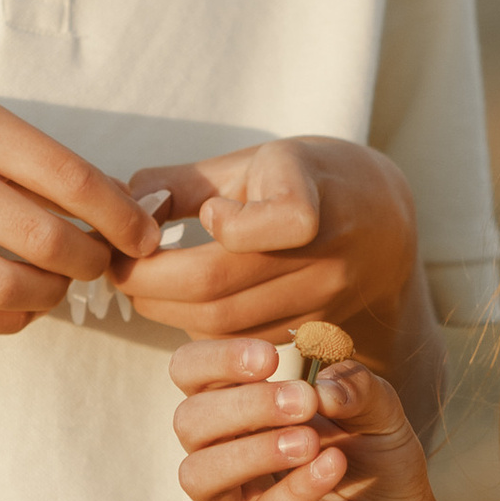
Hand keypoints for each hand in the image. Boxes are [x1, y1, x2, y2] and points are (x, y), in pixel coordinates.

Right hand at [0, 83, 157, 336]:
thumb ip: (27, 156)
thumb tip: (113, 202)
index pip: (69, 178)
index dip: (119, 216)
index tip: (143, 235)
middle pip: (45, 239)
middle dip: (93, 262)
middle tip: (102, 263)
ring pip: (7, 285)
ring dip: (51, 296)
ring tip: (59, 285)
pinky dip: (8, 318)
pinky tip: (19, 304)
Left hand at [118, 136, 417, 346]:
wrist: (381, 222)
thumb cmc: (304, 180)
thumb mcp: (254, 161)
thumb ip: (186, 182)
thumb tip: (123, 206)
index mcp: (313, 193)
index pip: (289, 220)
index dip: (234, 224)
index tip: (209, 212)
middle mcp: (326, 252)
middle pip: (221, 286)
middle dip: (150, 280)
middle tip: (117, 266)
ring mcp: (323, 299)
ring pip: (223, 324)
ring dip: (164, 308)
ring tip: (138, 282)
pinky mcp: (311, 331)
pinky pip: (239, 340)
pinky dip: (196, 325)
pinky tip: (178, 301)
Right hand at [171, 337, 445, 500]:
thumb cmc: (377, 462)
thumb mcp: (378, 408)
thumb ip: (354, 385)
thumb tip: (321, 385)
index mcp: (239, 412)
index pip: (190, 373)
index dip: (215, 359)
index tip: (269, 358)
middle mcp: (225, 458)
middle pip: (188, 421)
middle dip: (244, 404)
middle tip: (303, 401)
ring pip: (199, 475)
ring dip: (252, 449)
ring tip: (309, 441)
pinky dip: (294, 488)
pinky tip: (332, 466)